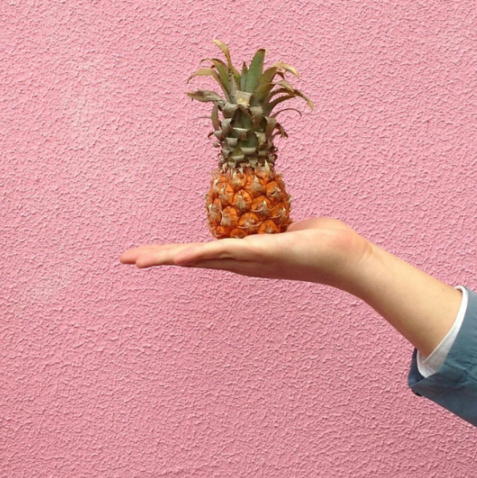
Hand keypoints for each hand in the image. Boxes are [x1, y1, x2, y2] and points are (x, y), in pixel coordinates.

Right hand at [122, 217, 461, 357]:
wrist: (352, 260)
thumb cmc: (327, 243)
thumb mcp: (293, 228)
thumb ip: (277, 222)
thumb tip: (276, 216)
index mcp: (243, 254)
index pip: (199, 252)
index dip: (170, 253)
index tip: (142, 254)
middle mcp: (242, 262)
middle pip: (190, 258)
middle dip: (156, 258)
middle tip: (125, 259)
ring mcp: (251, 260)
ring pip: (202, 257)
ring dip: (169, 258)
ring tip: (140, 260)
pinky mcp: (265, 254)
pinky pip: (228, 253)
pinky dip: (203, 256)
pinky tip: (182, 258)